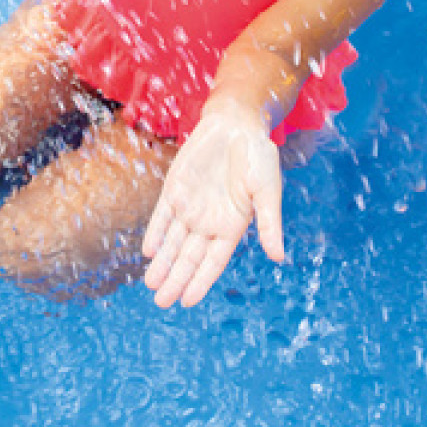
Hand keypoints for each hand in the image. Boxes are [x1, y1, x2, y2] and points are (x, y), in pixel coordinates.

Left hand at [141, 104, 283, 307]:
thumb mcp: (268, 190)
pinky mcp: (175, 188)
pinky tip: (148, 250)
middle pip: (189, 257)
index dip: (200, 282)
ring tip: (151, 284)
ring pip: (173, 241)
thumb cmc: (258, 156)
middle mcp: (209, 221)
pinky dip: (155, 232)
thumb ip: (269, 223)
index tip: (187, 302)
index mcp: (232, 226)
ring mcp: (191, 205)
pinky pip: (162, 215)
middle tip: (161, 303)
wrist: (235, 124)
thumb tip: (278, 257)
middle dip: (176, 279)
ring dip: (163, 262)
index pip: (213, 262)